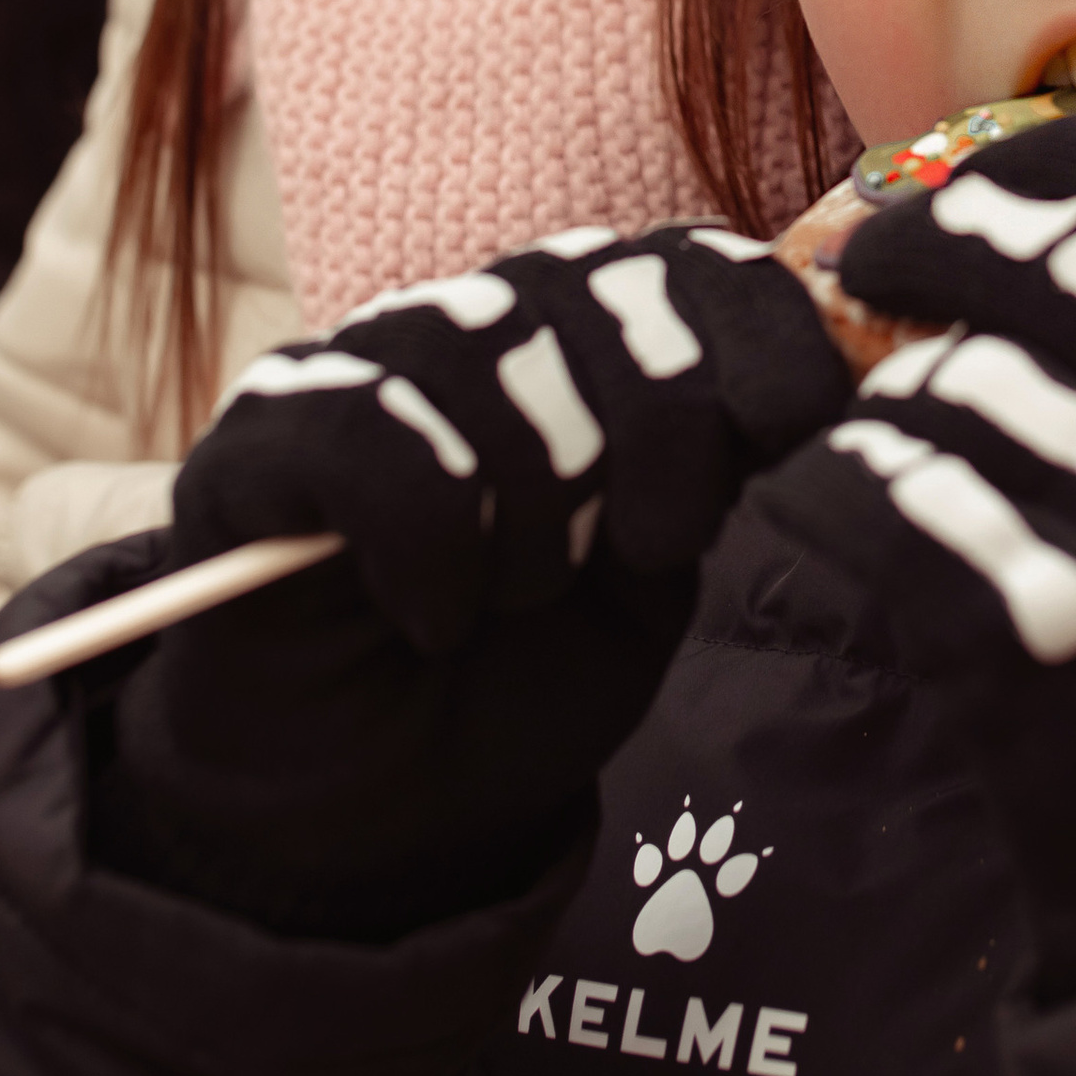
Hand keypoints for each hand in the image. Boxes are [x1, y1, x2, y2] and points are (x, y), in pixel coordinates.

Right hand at [94, 224, 852, 935]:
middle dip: (662, 434)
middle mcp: (477, 323)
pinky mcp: (263, 432)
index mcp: (586, 341)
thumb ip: (716, 468)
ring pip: (493, 348)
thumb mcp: (656, 581)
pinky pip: (375, 425)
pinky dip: (431, 541)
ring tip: (514, 601)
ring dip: (538, 509)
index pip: (688, 261)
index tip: (792, 430)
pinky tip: (435, 617)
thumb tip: (812, 376)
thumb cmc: (521, 683)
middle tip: (642, 551)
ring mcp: (364, 364)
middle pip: (605, 288)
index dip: (759, 332)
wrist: (376, 815)